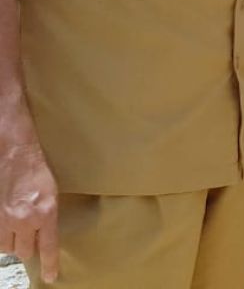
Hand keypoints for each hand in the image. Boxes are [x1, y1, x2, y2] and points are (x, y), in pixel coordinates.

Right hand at [0, 139, 58, 282]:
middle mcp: (24, 219)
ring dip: (12, 242)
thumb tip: (44, 235)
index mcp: (46, 213)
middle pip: (24, 251)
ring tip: (16, 228)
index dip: (49, 265)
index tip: (51, 277)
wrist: (16, 155)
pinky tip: (6, 224)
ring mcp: (5, 219)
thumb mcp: (52, 195)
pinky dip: (1, 234)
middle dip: (27, 247)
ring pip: (7, 247)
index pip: (48, 247)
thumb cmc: (37, 172)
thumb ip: (48, 217)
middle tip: (29, 235)